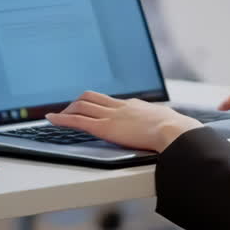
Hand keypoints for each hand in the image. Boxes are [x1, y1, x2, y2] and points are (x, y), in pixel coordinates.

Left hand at [47, 92, 200, 152]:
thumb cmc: (177, 131)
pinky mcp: (105, 127)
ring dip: (68, 110)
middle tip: (70, 110)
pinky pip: (78, 120)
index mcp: (136, 106)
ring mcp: (112, 116)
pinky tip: (51, 120)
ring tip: (58, 116)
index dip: (99, 104)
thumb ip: (165, 122)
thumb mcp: (170, 122)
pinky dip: (62, 119)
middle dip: (78, 103)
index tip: (93, 108)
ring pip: (82, 106)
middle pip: (92, 97)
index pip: (111, 101)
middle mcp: (121, 106)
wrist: (174, 131)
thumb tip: (176, 126)